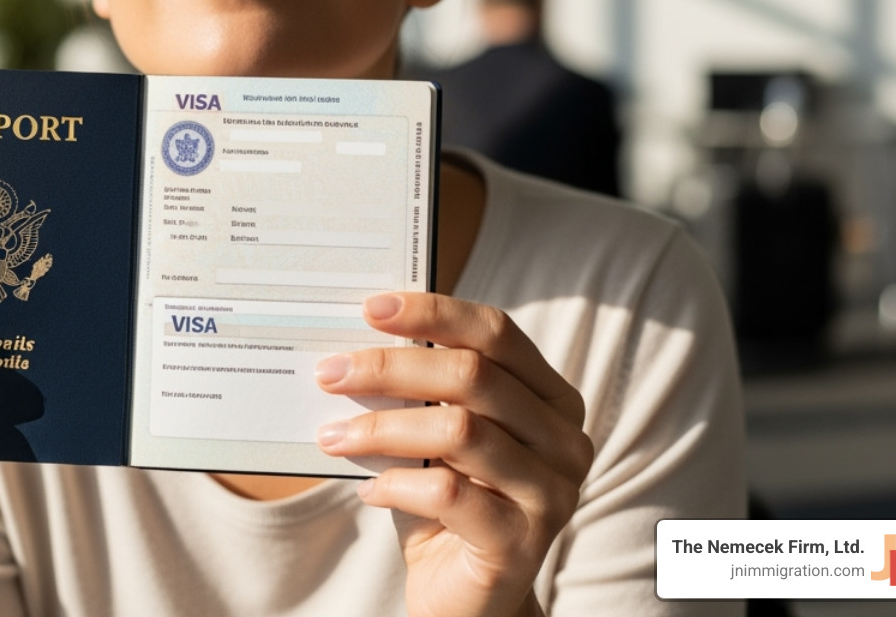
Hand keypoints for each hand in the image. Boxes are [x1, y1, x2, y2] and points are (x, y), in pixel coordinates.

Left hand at [314, 293, 592, 616]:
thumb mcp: (436, 436)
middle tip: (330, 373)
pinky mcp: (522, 543)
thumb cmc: (448, 502)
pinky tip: (369, 490)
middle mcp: (565, 440)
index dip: (434, 313)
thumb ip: (421, 391)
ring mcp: (551, 493)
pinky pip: (450, 494)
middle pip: (473, 375)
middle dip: (390, 368)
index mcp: (551, 398)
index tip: (372, 307)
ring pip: (460, 430)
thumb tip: (356, 345)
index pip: (496, 333)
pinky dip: (397, 485)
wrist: (469, 597)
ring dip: (382, 428)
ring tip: (333, 435)